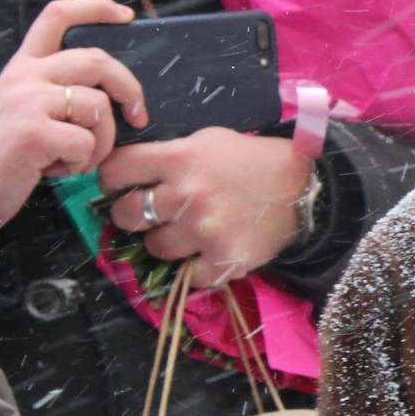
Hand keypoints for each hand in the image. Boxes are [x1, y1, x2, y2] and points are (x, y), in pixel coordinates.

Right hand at [0, 0, 147, 232]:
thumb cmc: (5, 153)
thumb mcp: (24, 108)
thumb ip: (56, 89)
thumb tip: (110, 92)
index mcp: (23, 65)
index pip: (57, 15)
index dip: (95, 7)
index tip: (125, 15)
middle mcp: (25, 75)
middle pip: (96, 60)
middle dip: (129, 88)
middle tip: (137, 116)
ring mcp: (28, 100)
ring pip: (97, 107)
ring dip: (101, 141)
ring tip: (78, 158)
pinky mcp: (33, 131)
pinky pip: (85, 143)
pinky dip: (81, 163)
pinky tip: (57, 169)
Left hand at [101, 130, 313, 286]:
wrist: (303, 187)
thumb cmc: (251, 159)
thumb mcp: (207, 140)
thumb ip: (168, 155)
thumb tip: (128, 174)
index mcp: (179, 157)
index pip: (116, 170)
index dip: (111, 180)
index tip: (117, 187)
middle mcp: (186, 193)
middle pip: (126, 213)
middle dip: (132, 214)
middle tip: (148, 214)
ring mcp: (204, 229)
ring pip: (155, 247)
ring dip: (165, 242)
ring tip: (186, 233)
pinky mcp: (223, 259)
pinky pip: (188, 275)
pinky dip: (195, 268)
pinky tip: (208, 252)